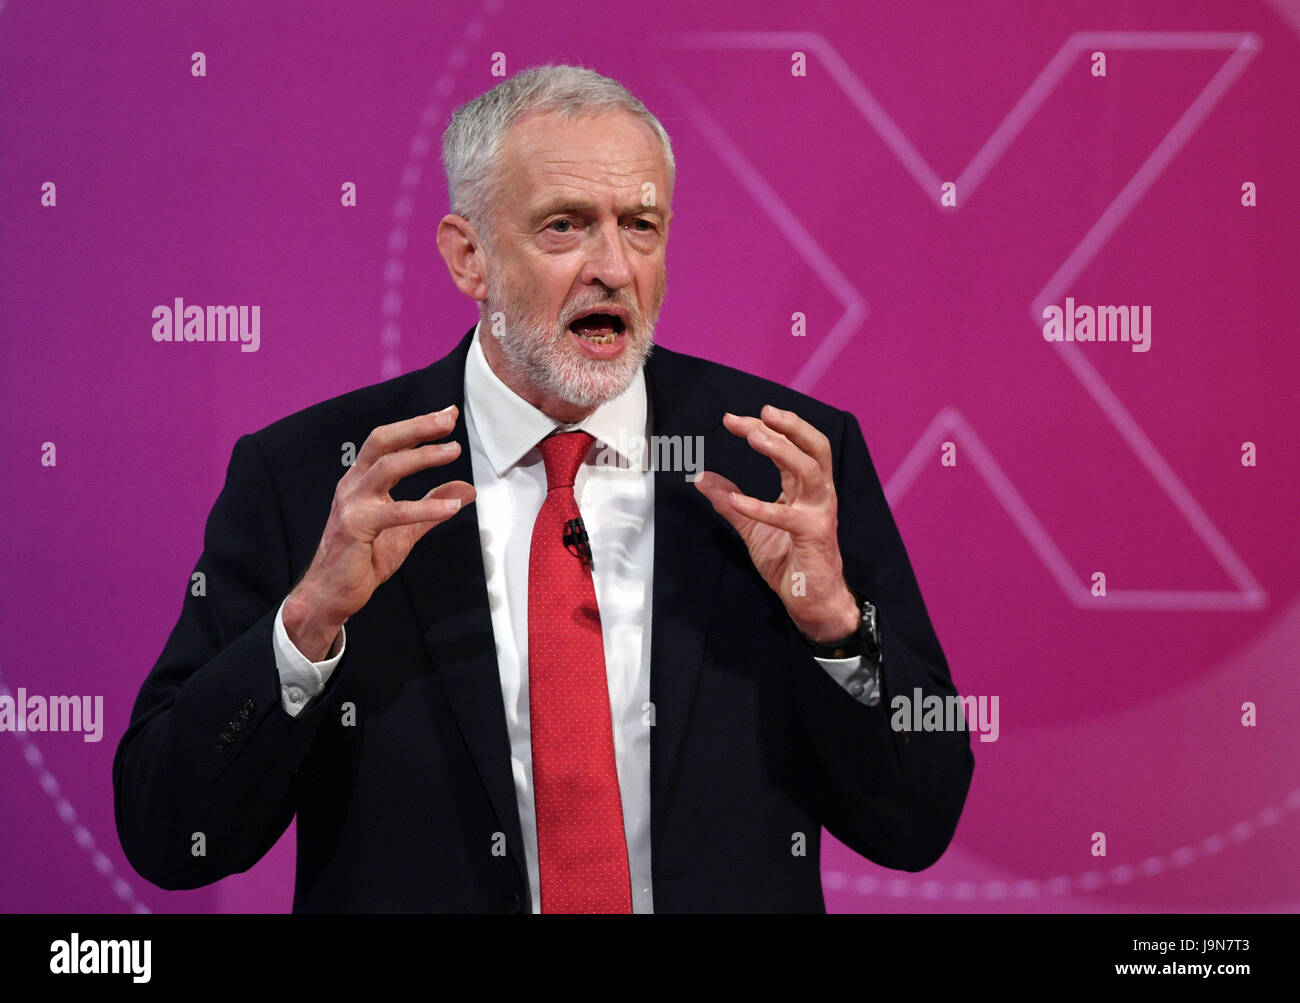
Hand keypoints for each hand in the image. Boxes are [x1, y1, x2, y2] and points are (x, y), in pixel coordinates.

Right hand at [284, 405, 475, 659]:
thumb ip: (432, 507)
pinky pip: (394, 512)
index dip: (416, 426)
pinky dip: (425, 508)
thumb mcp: (406, 529)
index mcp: (361, 481)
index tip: (447, 414)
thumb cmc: (363, 560)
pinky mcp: (355, 528)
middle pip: (382, 442)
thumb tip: (465, 489)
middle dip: (417, 427)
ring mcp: (351, 505)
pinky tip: (452, 508)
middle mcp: (353, 486)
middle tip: (448, 419)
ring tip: (453, 451)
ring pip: (387, 468)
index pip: (387, 442)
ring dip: (422, 456)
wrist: (331, 594)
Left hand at [693, 405, 858, 642]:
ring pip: (808, 470)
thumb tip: (701, 478)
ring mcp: (819, 514)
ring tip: (755, 437)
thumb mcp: (752, 526)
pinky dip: (760, 506)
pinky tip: (735, 501)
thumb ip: (729, 501)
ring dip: (781, 450)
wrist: (811, 600)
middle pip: (813, 447)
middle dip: (787, 426)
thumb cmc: (789, 561)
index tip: (733, 420)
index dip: (766, 428)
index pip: (792, 446)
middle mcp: (818, 494)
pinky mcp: (813, 536)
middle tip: (758, 413)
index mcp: (806, 488)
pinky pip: (787, 516)